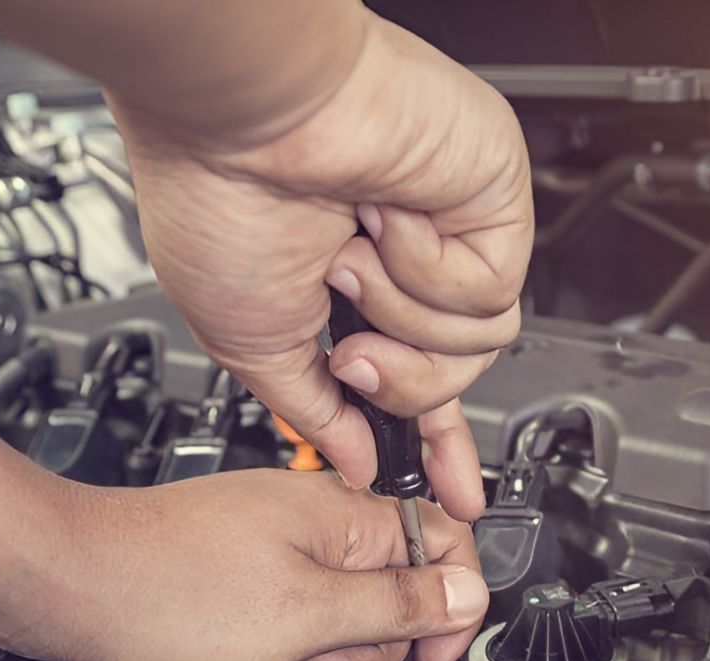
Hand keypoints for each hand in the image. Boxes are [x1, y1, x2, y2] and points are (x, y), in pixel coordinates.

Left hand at [23, 470, 487, 660]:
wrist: (63, 589)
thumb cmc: (161, 591)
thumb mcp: (305, 614)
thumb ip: (397, 604)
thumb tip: (466, 595)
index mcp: (341, 511)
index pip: (444, 543)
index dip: (450, 606)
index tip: (432, 652)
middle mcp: (312, 520)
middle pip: (395, 590)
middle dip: (371, 641)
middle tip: (322, 656)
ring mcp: (274, 548)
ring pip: (342, 614)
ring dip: (321, 652)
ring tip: (275, 658)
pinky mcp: (240, 576)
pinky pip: (293, 620)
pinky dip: (281, 651)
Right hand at [112, 11, 532, 522]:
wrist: (238, 112)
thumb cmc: (216, 196)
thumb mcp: (251, 342)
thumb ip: (315, 412)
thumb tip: (354, 463)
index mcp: (345, 296)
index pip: (411, 386)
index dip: (432, 444)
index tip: (448, 498)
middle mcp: (401, 264)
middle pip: (453, 378)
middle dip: (404, 386)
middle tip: (353, 354)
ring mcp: (450, 231)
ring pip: (478, 344)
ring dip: (406, 321)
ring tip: (351, 264)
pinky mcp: (491, 200)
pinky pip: (492, 293)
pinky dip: (428, 275)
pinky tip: (387, 225)